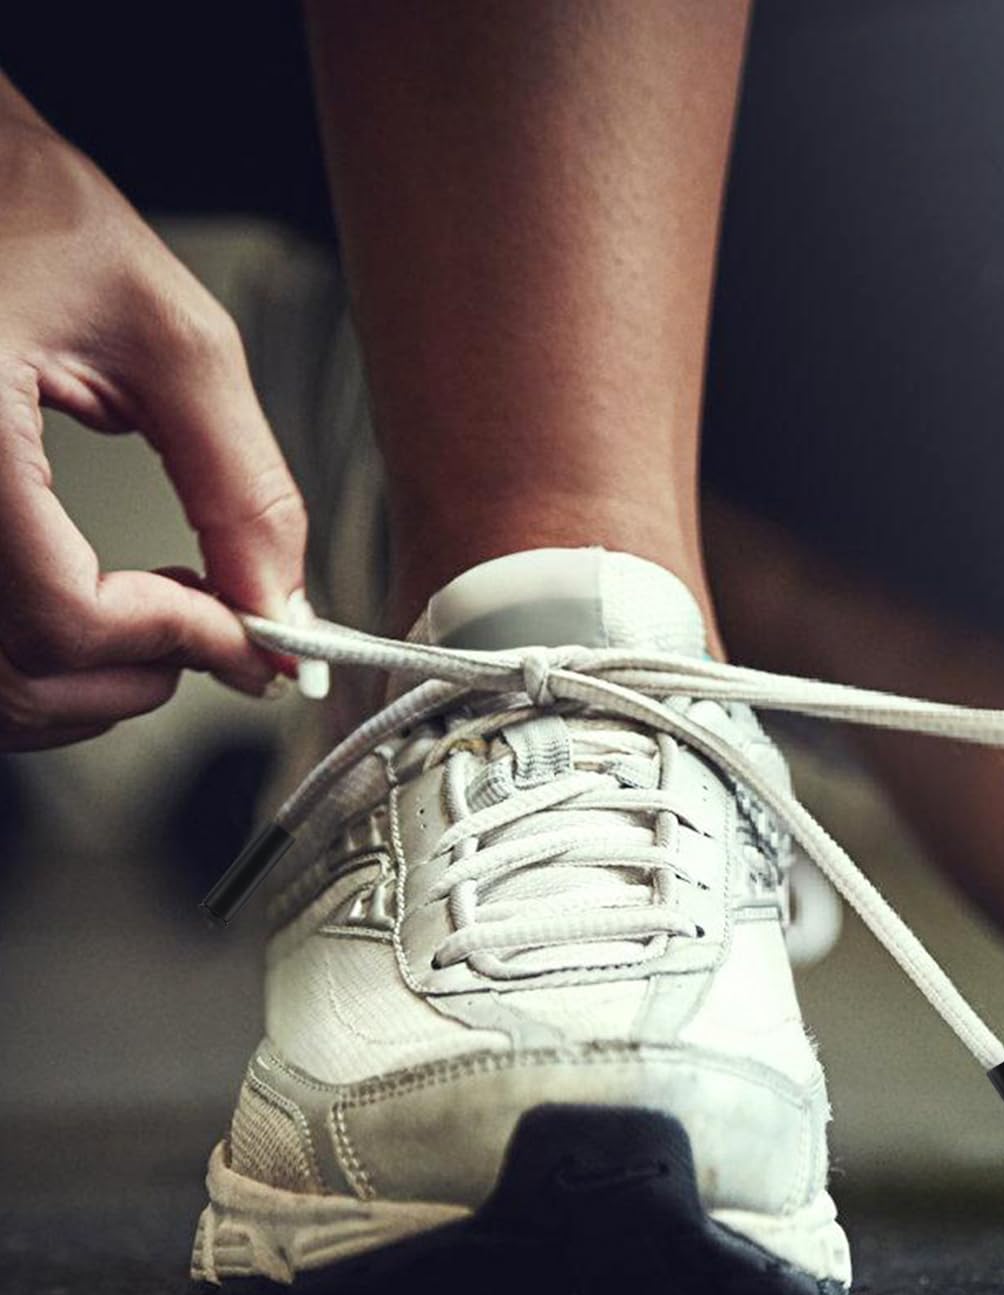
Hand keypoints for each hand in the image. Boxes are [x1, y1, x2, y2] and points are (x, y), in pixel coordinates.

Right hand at [0, 92, 304, 750]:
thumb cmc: (16, 204)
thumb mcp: (168, 335)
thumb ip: (239, 486)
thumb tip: (280, 606)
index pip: (64, 618)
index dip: (177, 642)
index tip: (252, 636)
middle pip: (20, 676)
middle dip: (141, 674)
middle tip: (216, 630)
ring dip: (90, 683)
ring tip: (159, 618)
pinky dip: (38, 660)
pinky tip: (90, 610)